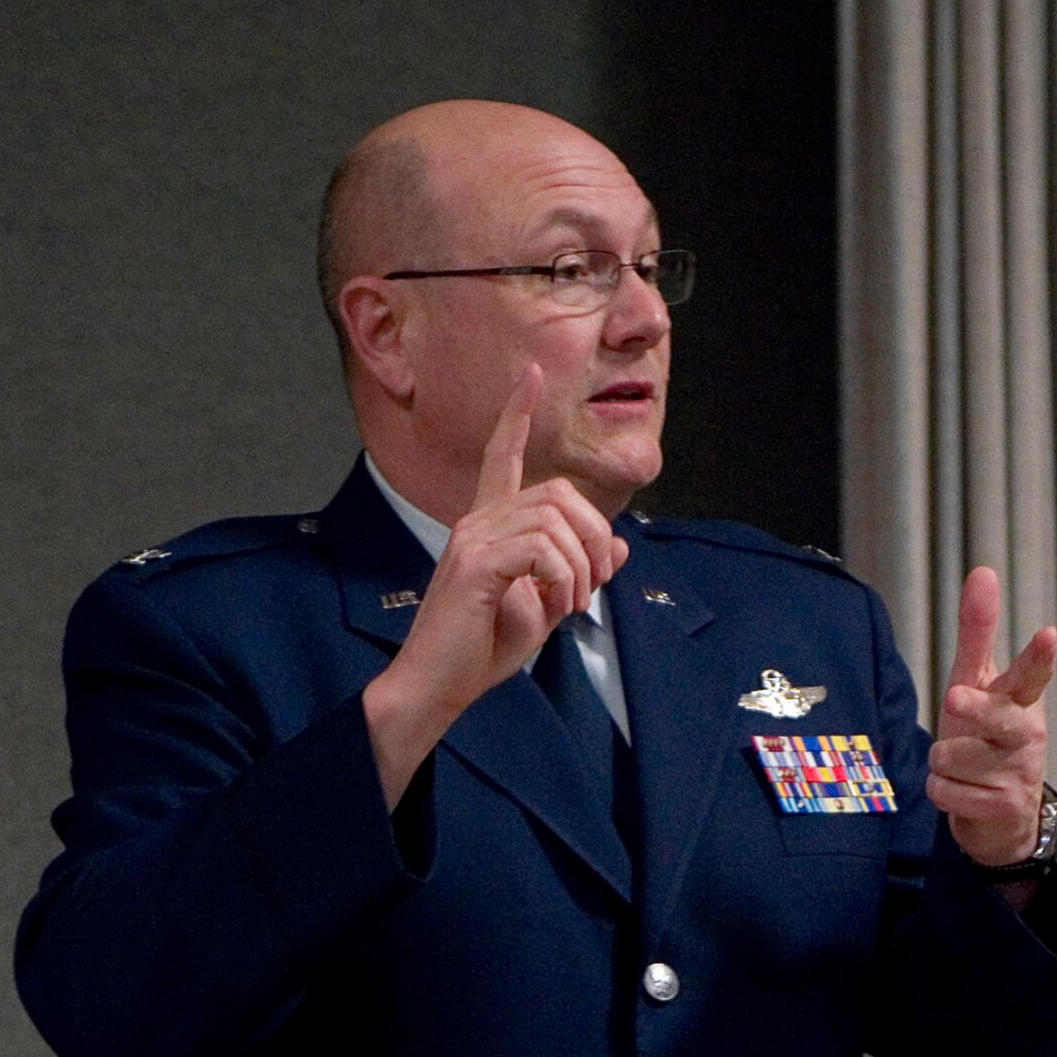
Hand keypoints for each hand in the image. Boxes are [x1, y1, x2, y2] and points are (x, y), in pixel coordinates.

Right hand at [363, 365, 629, 802]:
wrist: (437, 685)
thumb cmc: (480, 649)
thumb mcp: (544, 607)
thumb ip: (577, 572)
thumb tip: (619, 545)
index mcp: (488, 525)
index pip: (502, 455)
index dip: (516, 414)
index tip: (529, 372)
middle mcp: (477, 521)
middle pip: (560, 494)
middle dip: (594, 539)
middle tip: (591, 589)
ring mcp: (473, 538)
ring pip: (556, 522)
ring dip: (580, 569)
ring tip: (569, 607)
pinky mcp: (475, 563)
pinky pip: (542, 549)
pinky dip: (563, 580)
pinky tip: (554, 606)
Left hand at [926, 566, 1055, 866]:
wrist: (1000, 816)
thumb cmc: (984, 735)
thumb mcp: (976, 682)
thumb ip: (977, 632)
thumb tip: (983, 571)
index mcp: (1020, 700)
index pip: (1031, 675)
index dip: (1037, 657)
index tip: (1047, 634)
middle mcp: (1026, 734)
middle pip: (994, 715)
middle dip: (973, 708)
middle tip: (953, 698)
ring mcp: (1019, 773)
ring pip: (951, 757)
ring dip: (941, 764)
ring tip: (959, 768)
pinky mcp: (1004, 808)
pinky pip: (946, 792)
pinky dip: (942, 794)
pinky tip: (962, 794)